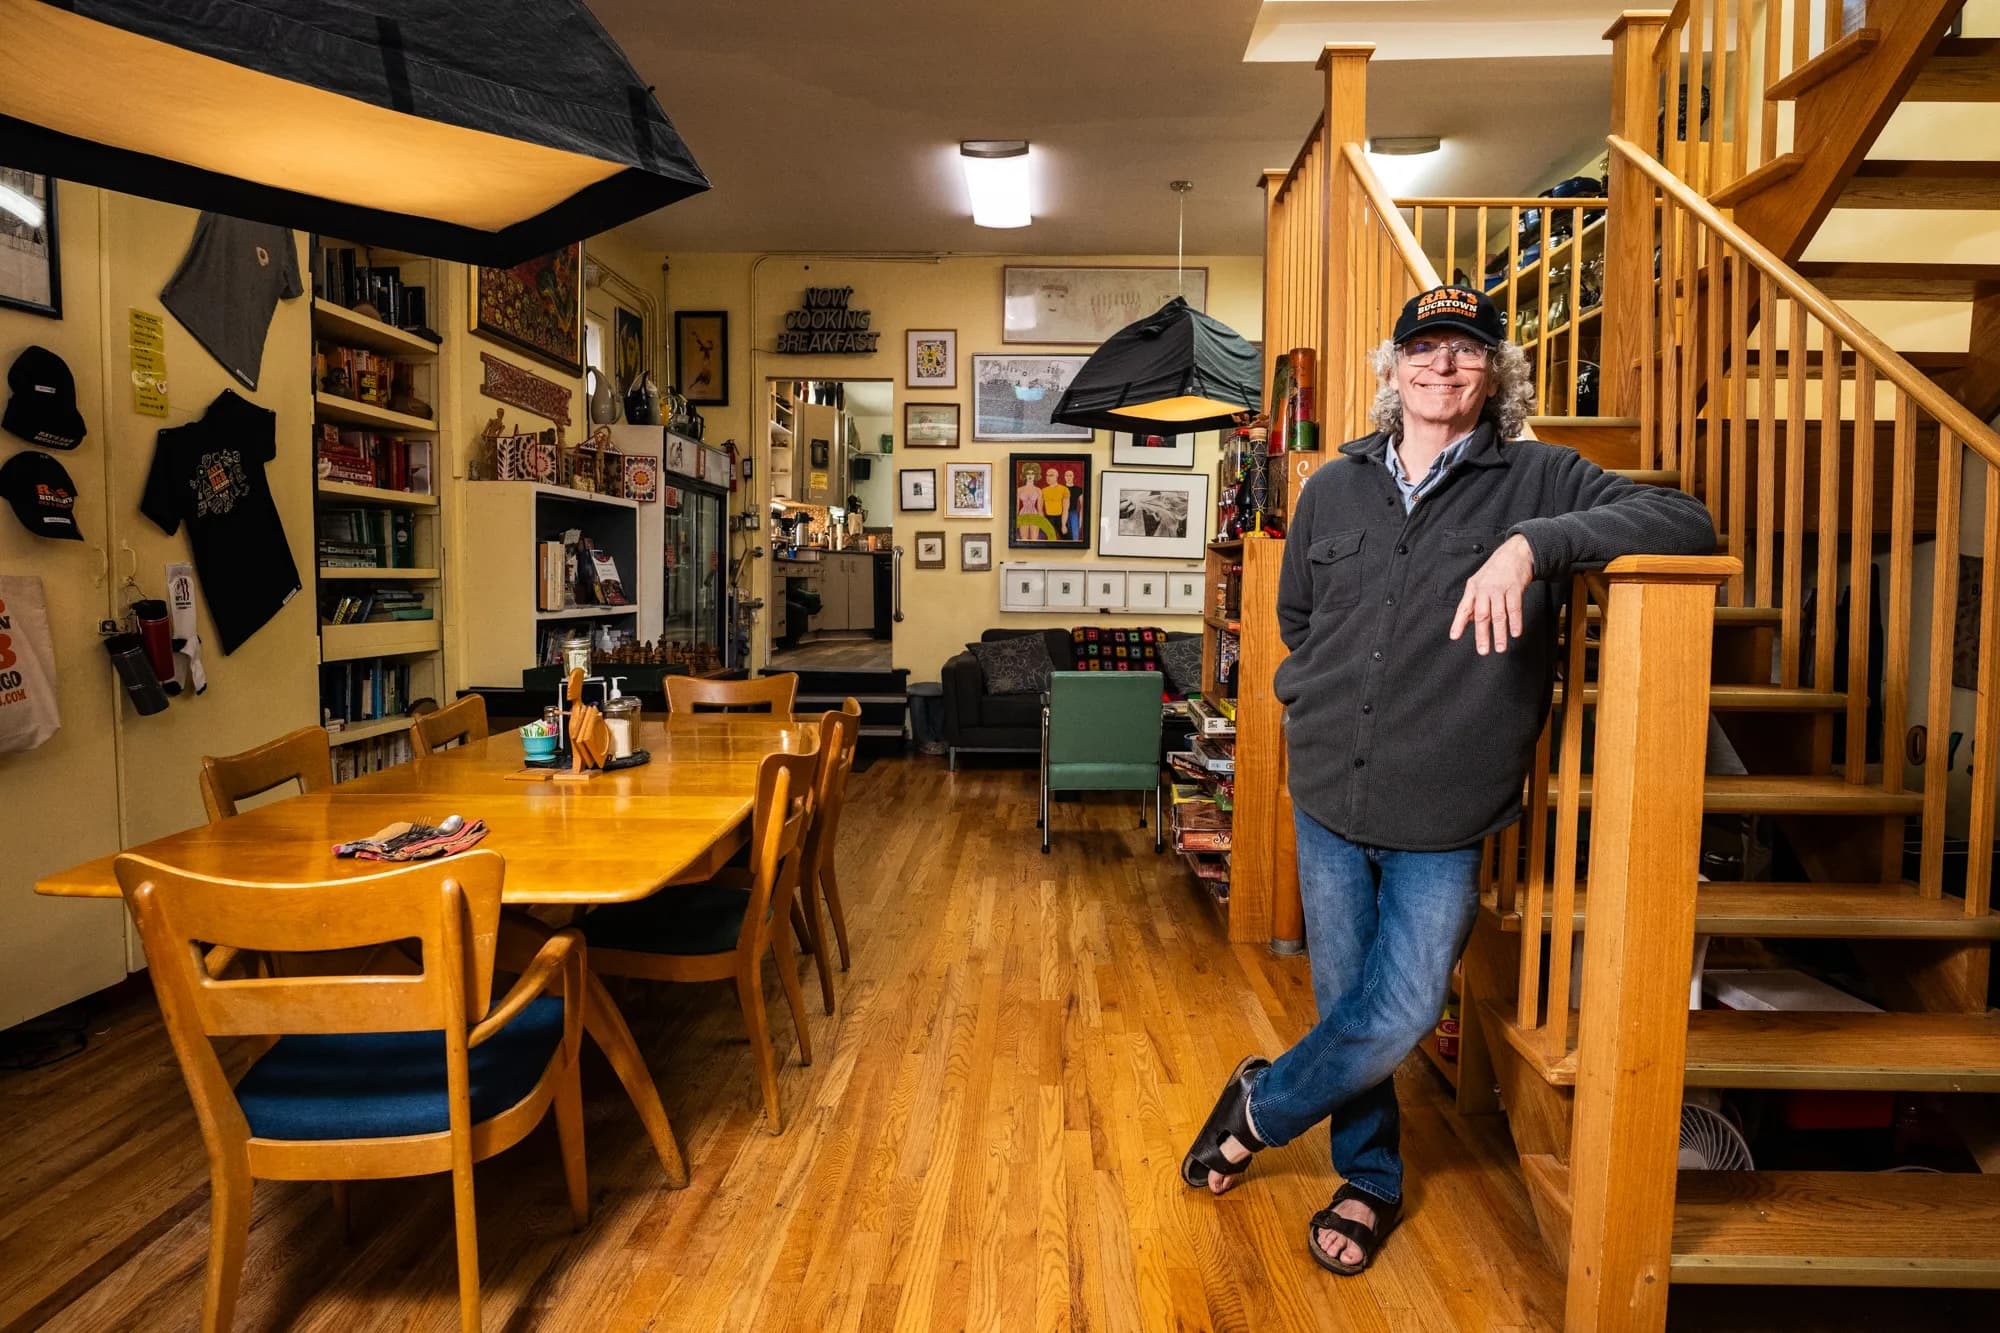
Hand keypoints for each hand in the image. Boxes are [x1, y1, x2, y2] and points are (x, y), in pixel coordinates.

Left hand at [1449, 533, 1535, 654]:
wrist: (1516, 552)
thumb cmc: (1496, 569)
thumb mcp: (1480, 582)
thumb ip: (1474, 601)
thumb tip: (1468, 619)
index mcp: (1473, 588)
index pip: (1464, 608)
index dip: (1458, 623)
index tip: (1454, 636)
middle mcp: (1485, 589)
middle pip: (1482, 615)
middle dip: (1482, 635)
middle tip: (1483, 651)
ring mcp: (1500, 588)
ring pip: (1499, 615)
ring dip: (1500, 633)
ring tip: (1500, 647)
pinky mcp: (1515, 587)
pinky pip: (1514, 608)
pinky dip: (1515, 622)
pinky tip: (1515, 633)